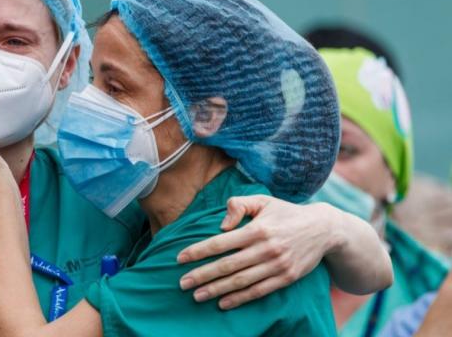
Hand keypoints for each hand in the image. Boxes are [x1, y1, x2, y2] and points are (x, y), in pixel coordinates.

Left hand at [176, 195, 340, 308]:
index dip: (198, 251)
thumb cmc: (285, 212)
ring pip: (241, 281)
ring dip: (216, 290)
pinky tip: (223, 303)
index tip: (180, 259)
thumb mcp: (262, 200)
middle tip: (182, 283)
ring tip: (197, 295)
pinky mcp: (287, 278)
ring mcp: (277, 265)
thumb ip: (238, 205)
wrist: (324, 229)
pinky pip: (259, 291)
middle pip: (227, 265)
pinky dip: (240, 298)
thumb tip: (221, 225)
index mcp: (257, 228)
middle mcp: (266, 248)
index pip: (220, 242)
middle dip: (202, 275)